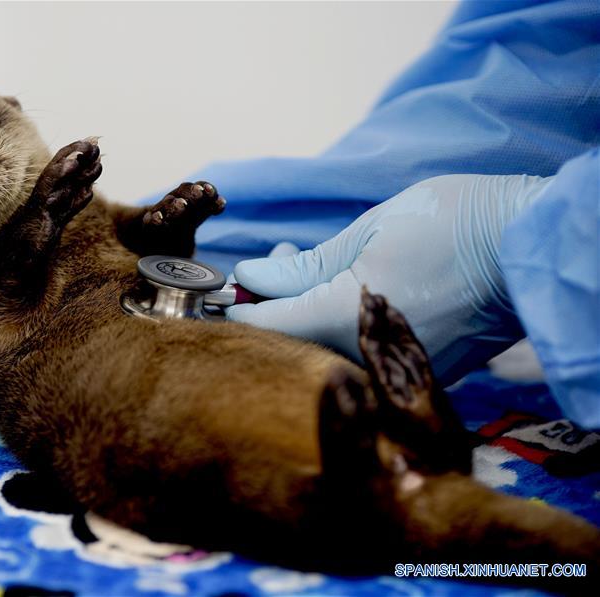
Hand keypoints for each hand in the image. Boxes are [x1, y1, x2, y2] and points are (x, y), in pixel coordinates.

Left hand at [227, 174, 552, 383]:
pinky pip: (356, 353)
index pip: (263, 327)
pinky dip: (336, 323)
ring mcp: (390, 370)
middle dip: (272, 302)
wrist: (531, 247)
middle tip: (281, 258)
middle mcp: (362, 357)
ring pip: (321, 349)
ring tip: (310, 262)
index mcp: (342, 318)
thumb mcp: (366, 231)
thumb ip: (302, 266)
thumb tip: (250, 279)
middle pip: (289, 343)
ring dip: (303, 309)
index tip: (231, 283)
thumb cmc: (451, 224)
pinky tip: (343, 288)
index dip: (239, 306)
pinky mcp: (414, 372)